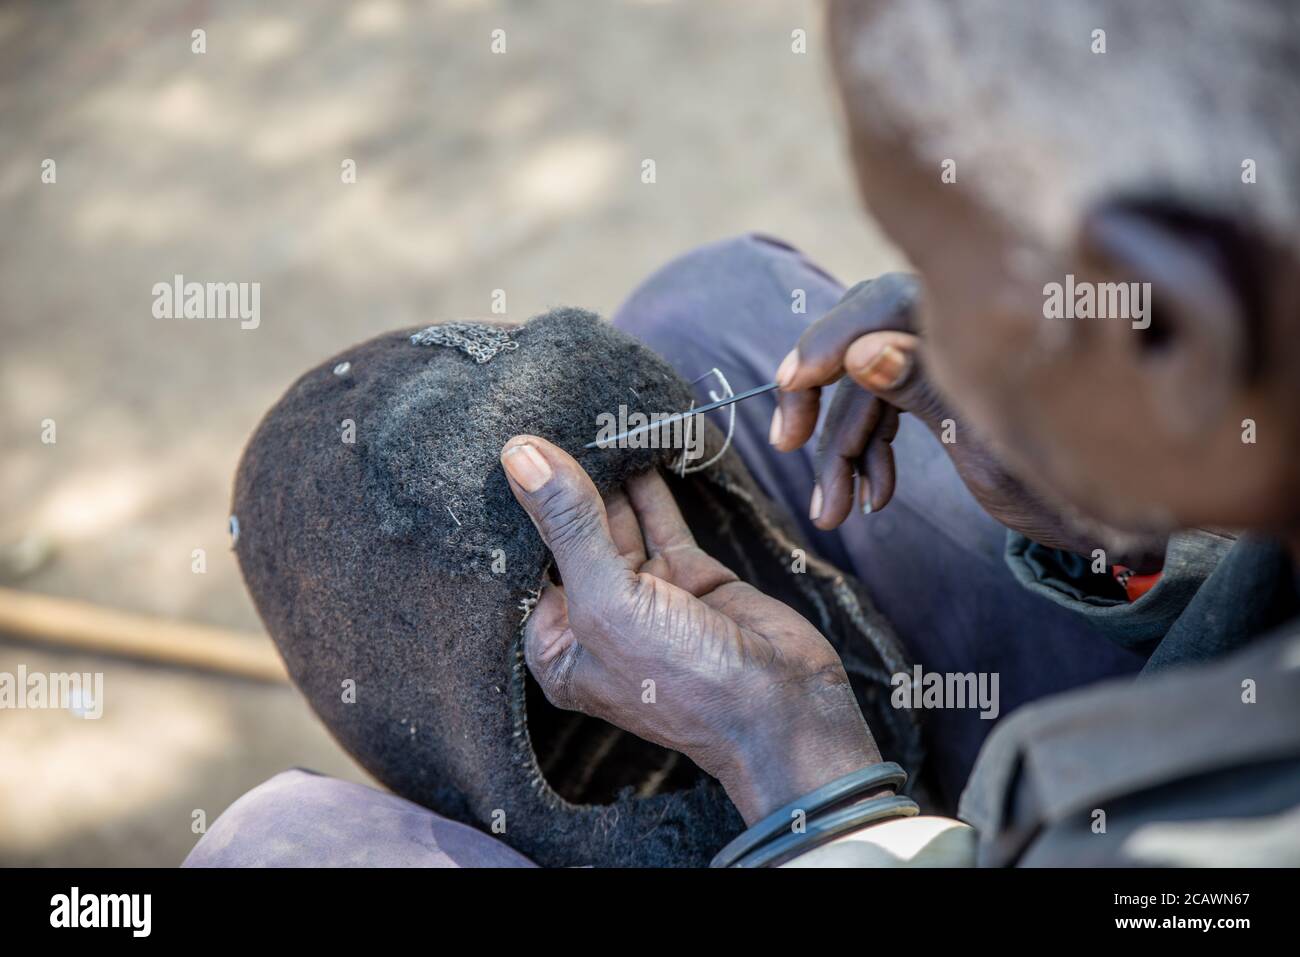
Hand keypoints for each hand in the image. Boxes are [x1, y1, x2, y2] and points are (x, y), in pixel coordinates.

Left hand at [500, 435, 883, 823]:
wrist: (784, 710)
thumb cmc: (683, 681)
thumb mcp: (608, 602)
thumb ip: (568, 526)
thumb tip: (521, 456)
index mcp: (558, 645)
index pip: (523, 563)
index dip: (516, 509)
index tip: (503, 446)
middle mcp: (596, 619)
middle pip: (567, 536)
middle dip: (562, 484)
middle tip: (547, 416)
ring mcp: (646, 596)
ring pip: (615, 522)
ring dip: (605, 476)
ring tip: (588, 419)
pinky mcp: (688, 577)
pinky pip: (659, 521)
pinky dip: (649, 485)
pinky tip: (635, 444)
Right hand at [769, 274, 1165, 570]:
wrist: (1111, 515)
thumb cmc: (1062, 478)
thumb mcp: (988, 441)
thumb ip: (923, 388)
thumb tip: (861, 351)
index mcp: (970, 323)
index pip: (876, 307)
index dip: (827, 341)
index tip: (791, 384)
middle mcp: (952, 327)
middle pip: (857, 343)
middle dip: (819, 401)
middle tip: (785, 444)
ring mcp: (944, 357)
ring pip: (863, 388)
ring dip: (841, 451)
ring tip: (831, 515)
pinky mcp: (939, 389)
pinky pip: (884, 411)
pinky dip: (869, 455)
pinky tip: (873, 499)